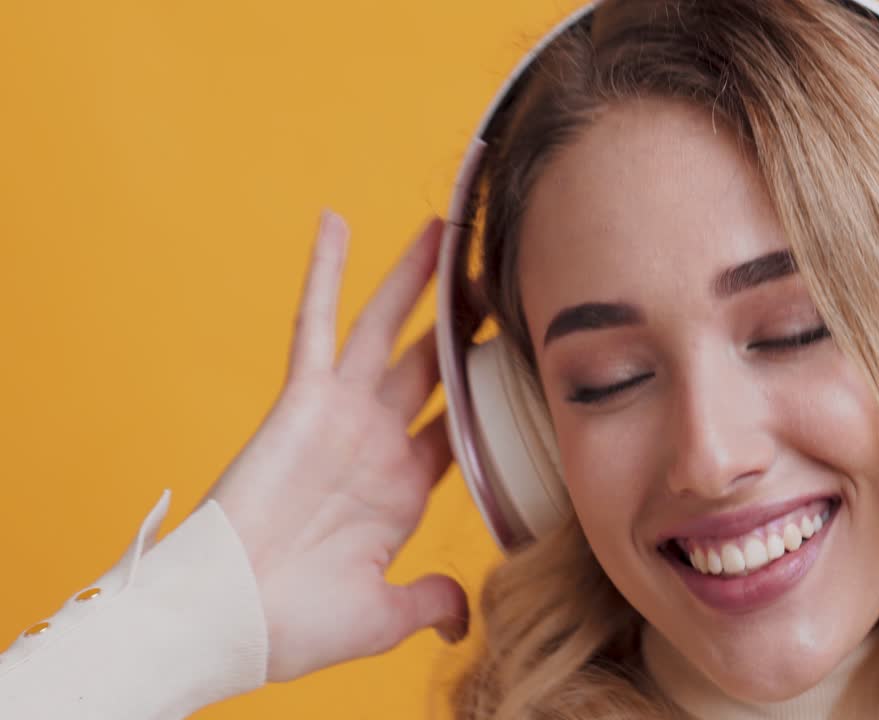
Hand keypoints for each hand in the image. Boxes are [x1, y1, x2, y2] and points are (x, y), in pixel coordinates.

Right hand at [202, 211, 466, 681]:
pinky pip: (315, 323)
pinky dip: (324, 272)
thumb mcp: (384, 613)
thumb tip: (463, 616)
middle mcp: (377, 438)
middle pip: (434, 363)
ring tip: (447, 230)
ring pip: (387, 329)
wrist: (232, 621)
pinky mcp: (302, 397)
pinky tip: (335, 222)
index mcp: (402, 483)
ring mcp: (342, 412)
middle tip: (497, 271)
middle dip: (465, 320)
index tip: (524, 352)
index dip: (491, 387)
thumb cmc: (295, 623)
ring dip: (415, 279)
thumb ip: (429, 601)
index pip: (460, 420)